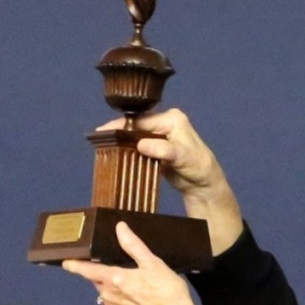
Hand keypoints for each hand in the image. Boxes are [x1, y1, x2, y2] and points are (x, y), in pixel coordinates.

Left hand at [64, 223, 208, 304]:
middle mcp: (109, 298)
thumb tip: (120, 228)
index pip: (87, 270)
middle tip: (125, 272)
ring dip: (116, 291)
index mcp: (115, 280)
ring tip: (137, 289)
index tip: (65, 262)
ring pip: (107, 296)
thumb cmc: (168, 292)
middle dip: (106, 276)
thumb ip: (133, 246)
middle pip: (99, 282)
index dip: (75, 265)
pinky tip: (139, 303)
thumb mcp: (153, 263)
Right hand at [97, 109, 242, 254]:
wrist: (204, 185)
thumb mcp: (183, 157)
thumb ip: (164, 150)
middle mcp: (166, 122)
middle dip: (119, 132)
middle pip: (137, 126)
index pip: (142, 119)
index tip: (105, 132)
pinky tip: (116, 155)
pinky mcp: (157, 148)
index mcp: (172, 118)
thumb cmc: (199, 168)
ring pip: (136, 135)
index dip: (122, 125)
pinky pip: (139, 146)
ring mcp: (161, 135)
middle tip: (100, 141)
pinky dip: (129, 150)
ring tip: (104, 147)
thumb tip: (141, 144)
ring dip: (122, 142)